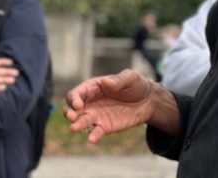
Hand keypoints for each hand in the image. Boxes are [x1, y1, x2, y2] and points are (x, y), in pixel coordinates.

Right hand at [64, 69, 178, 143]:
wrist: (148, 101)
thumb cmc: (136, 85)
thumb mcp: (130, 78)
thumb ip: (118, 80)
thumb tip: (105, 82)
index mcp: (93, 87)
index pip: (77, 93)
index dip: (74, 98)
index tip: (78, 105)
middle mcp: (90, 102)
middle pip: (72, 107)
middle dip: (69, 111)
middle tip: (72, 116)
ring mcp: (96, 115)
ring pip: (81, 121)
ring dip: (76, 124)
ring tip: (74, 128)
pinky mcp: (105, 126)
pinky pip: (95, 132)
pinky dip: (92, 136)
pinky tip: (91, 139)